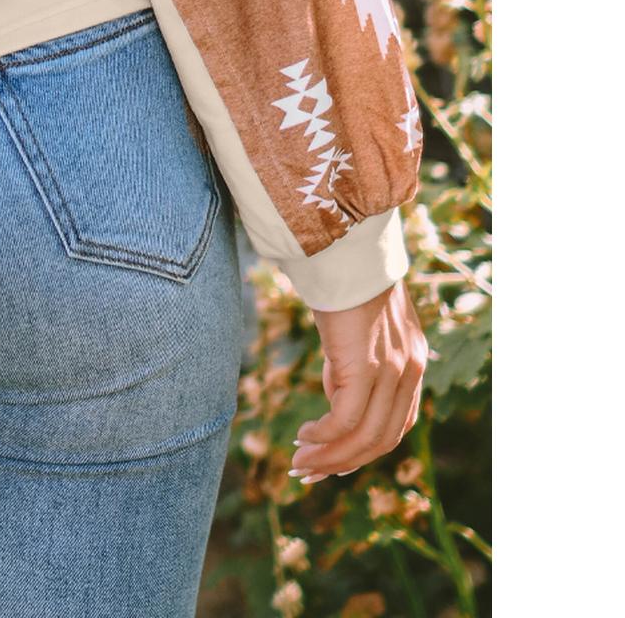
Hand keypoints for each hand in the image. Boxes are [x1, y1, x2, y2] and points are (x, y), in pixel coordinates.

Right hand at [289, 279, 427, 482]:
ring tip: (301, 463)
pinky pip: (345, 419)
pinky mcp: (364, 366)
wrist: (343, 241)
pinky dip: (324, 436)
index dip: (364, 448)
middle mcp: (409, 369)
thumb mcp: (358, 322)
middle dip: (344, 462)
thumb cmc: (343, 273)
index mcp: (411, 358)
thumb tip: (335, 388)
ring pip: (364, 436)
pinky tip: (304, 437)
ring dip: (330, 456)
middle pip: (382, 438)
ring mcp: (390, 369)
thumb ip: (356, 356)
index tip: (332, 457)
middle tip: (310, 471)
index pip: (396, 423)